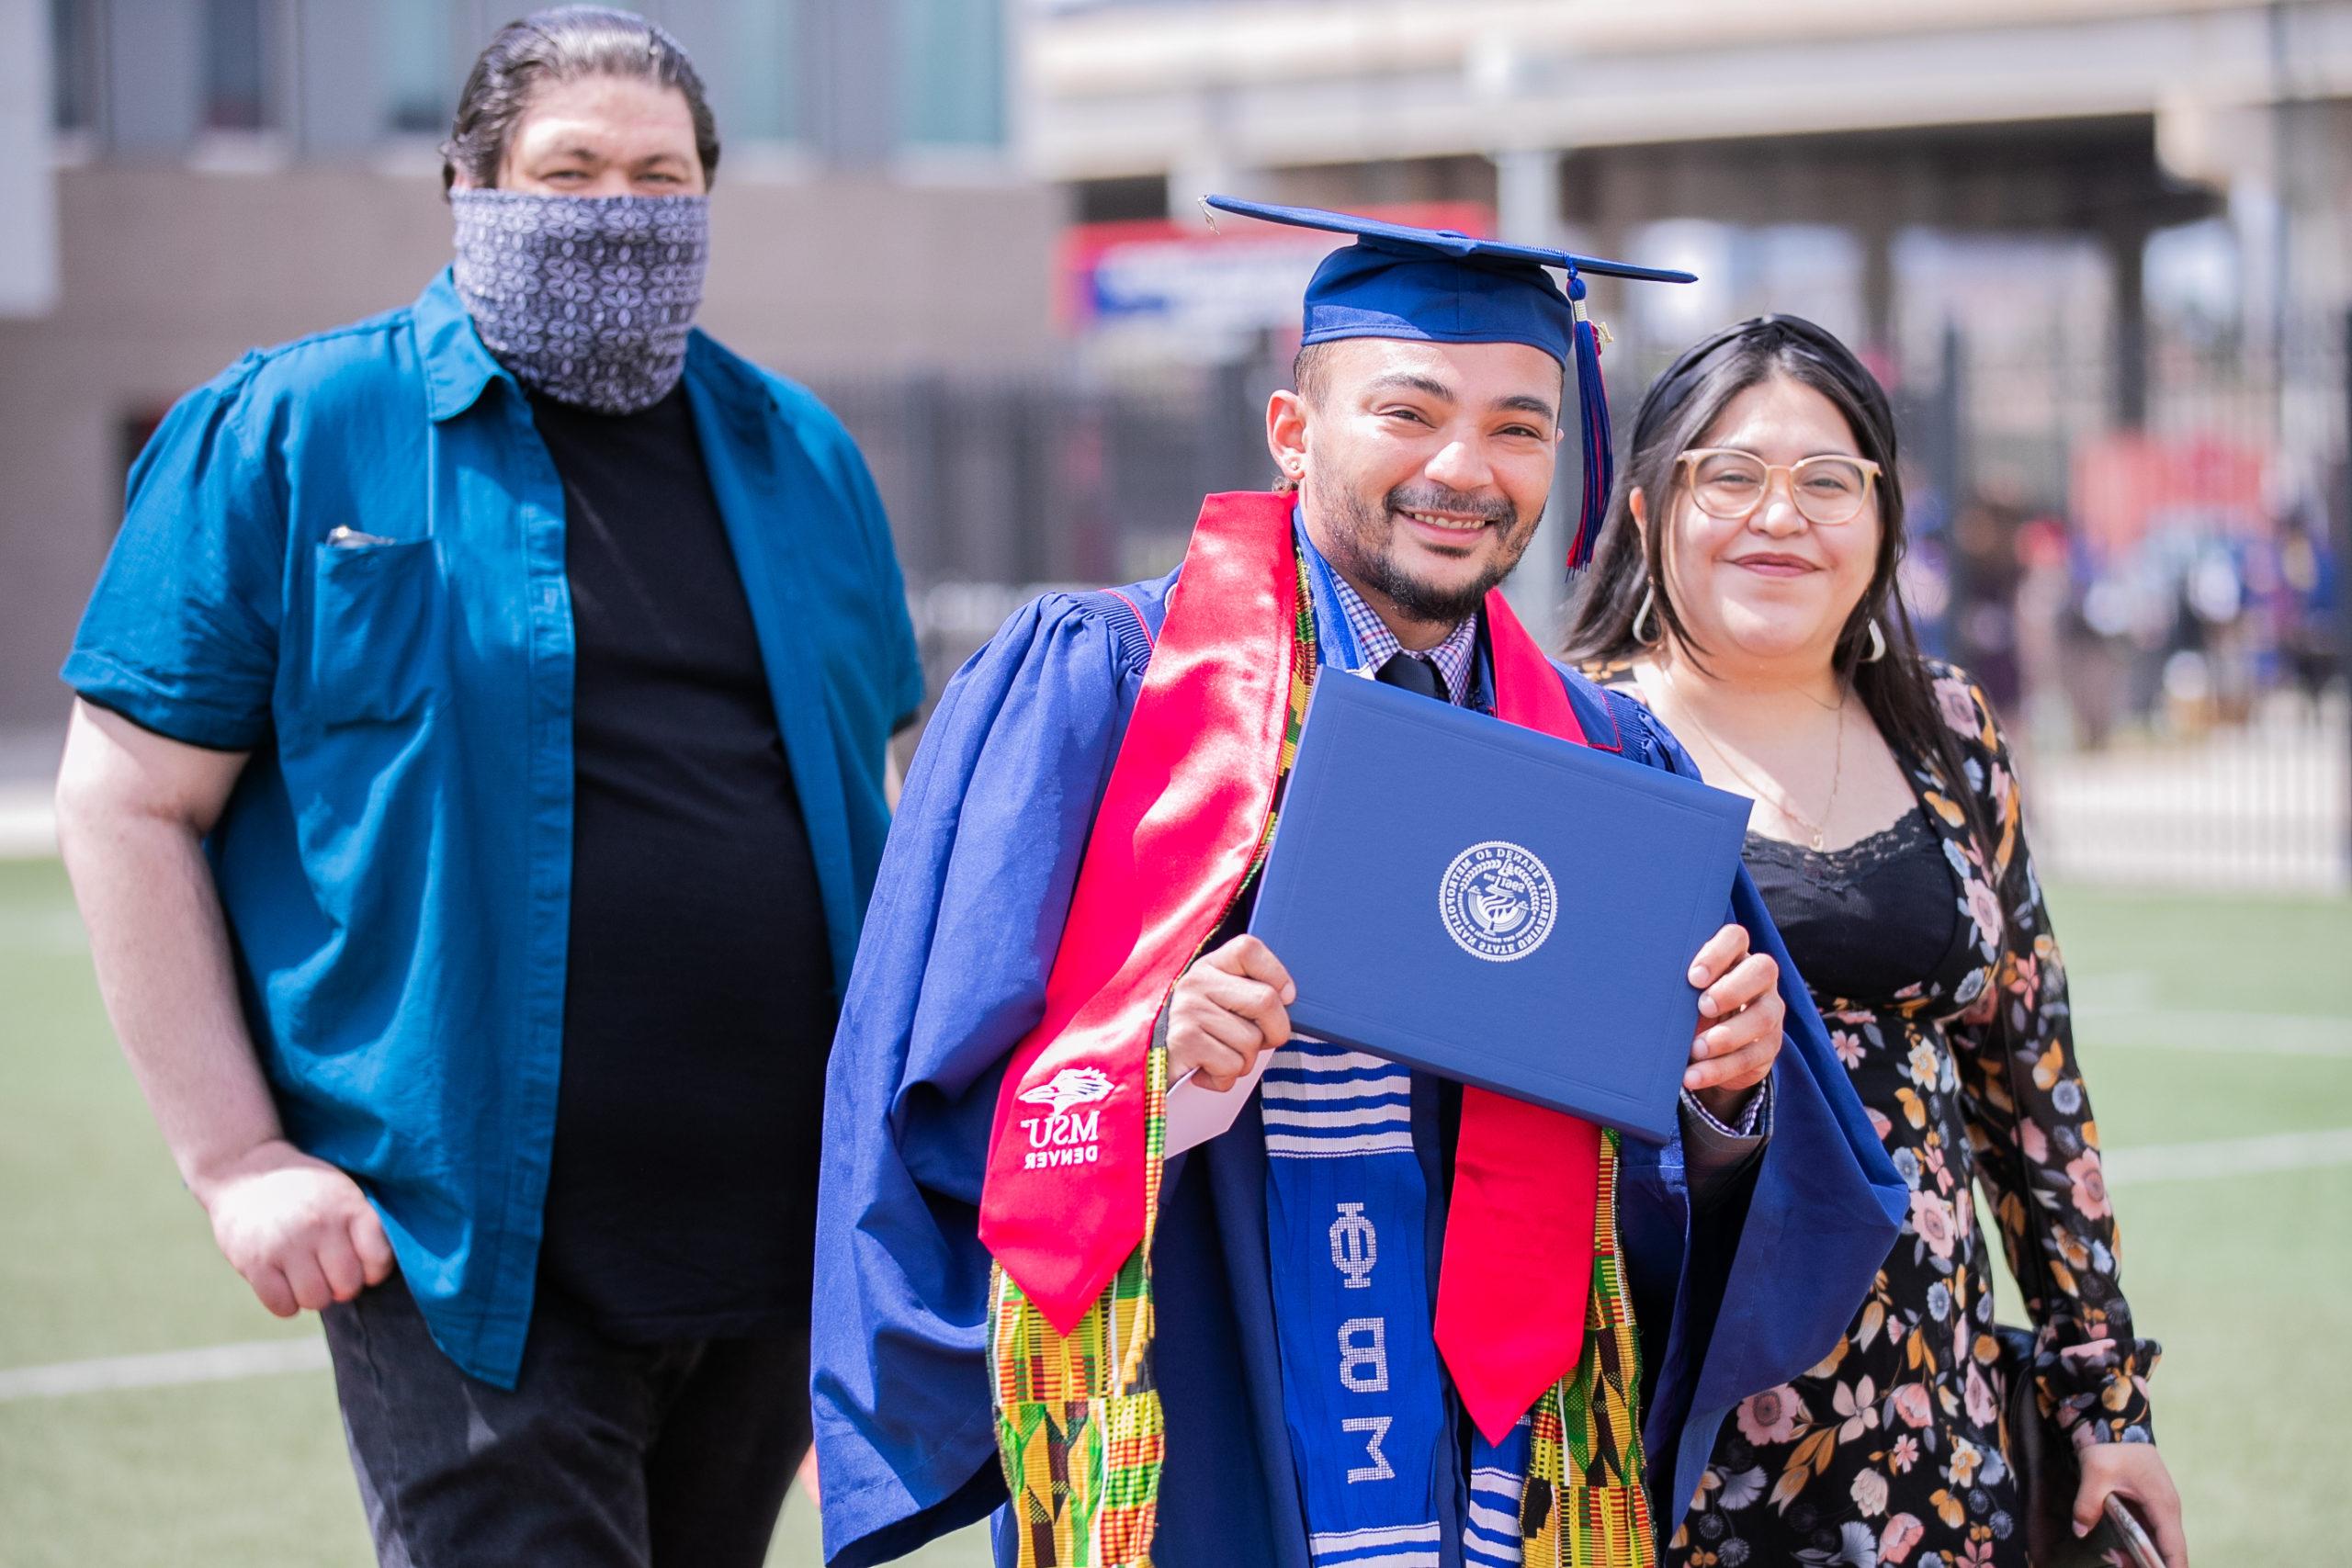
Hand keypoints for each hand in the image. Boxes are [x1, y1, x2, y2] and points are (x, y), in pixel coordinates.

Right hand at [191, 1139, 393, 1316]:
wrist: (246, 1173)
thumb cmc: (304, 1190)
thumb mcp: (342, 1192)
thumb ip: (363, 1226)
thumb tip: (374, 1276)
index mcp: (347, 1207)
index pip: (378, 1258)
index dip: (373, 1271)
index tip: (361, 1266)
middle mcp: (319, 1225)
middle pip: (347, 1286)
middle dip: (341, 1287)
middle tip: (328, 1273)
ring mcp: (286, 1245)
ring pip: (315, 1300)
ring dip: (313, 1296)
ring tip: (305, 1277)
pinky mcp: (255, 1262)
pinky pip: (282, 1306)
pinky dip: (285, 1304)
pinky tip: (284, 1284)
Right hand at [1166, 935, 1295, 1091]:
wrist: (1151, 1068)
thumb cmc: (1198, 1037)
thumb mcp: (1220, 1004)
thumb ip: (1249, 994)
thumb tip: (1286, 999)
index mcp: (1208, 966)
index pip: (1249, 949)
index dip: (1276, 974)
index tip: (1284, 997)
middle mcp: (1195, 982)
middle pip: (1266, 1000)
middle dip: (1274, 1032)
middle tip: (1256, 1042)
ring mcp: (1188, 1010)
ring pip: (1251, 1041)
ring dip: (1244, 1061)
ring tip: (1218, 1056)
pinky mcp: (1184, 1041)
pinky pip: (1231, 1065)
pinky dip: (1224, 1078)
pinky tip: (1205, 1070)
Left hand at [1685, 923, 1782, 1123]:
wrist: (1712, 1048)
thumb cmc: (1687, 1008)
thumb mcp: (1681, 994)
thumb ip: (1671, 985)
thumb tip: (1630, 985)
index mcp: (1734, 956)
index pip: (1735, 937)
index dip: (1718, 953)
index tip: (1693, 976)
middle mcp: (1758, 979)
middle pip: (1763, 969)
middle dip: (1732, 989)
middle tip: (1703, 1007)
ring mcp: (1769, 1011)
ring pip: (1762, 1017)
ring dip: (1728, 1035)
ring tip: (1696, 1049)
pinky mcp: (1769, 1046)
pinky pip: (1752, 1057)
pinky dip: (1720, 1069)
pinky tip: (1694, 1076)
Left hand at [2075, 1443, 2186, 1565]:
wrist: (2117, 1417)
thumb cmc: (2112, 1443)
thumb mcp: (2096, 1473)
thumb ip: (2088, 1504)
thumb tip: (2081, 1530)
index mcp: (2162, 1505)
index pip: (2174, 1549)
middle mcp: (2166, 1510)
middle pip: (2166, 1551)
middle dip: (2146, 1564)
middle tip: (2116, 1563)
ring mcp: (2159, 1507)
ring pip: (2157, 1543)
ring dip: (2139, 1555)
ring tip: (2113, 1557)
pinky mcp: (2148, 1504)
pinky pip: (2147, 1531)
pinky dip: (2135, 1543)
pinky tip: (2116, 1548)